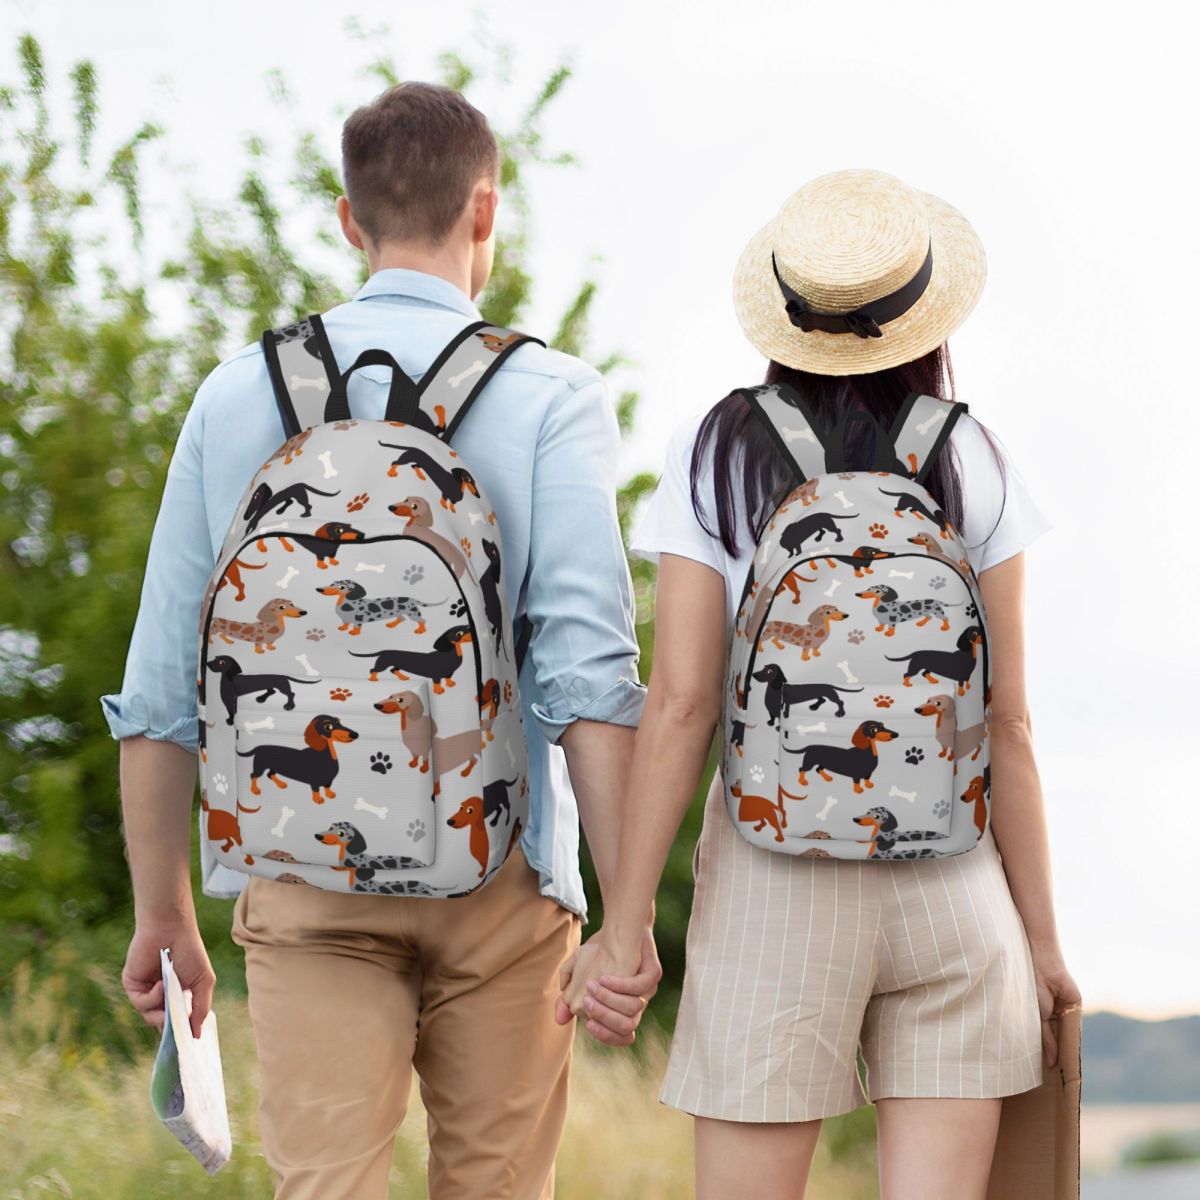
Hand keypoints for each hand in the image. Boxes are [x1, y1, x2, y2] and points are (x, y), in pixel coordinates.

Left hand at [122, 919, 214, 1039]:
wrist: (171, 929)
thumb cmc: (191, 952)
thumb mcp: (203, 982)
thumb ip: (201, 1009)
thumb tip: (197, 1035)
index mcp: (178, 995)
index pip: (177, 1021)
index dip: (180, 1032)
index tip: (187, 1044)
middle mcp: (160, 996)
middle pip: (162, 1024)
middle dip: (170, 1028)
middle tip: (178, 1030)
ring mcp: (146, 991)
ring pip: (150, 1016)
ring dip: (161, 1011)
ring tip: (171, 995)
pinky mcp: (132, 986)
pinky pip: (140, 1003)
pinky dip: (152, 998)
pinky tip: (161, 984)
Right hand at [555, 926, 661, 1046]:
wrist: (620, 926)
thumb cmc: (599, 952)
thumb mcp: (578, 973)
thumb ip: (568, 996)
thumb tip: (559, 1020)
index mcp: (622, 1009)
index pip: (620, 1036)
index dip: (606, 1036)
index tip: (588, 1025)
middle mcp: (636, 1003)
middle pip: (627, 1027)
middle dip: (605, 1018)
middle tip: (587, 1003)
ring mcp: (648, 989)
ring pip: (633, 1009)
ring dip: (610, 1000)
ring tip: (592, 985)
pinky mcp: (653, 973)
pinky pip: (640, 986)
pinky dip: (620, 984)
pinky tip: (604, 977)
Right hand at [1030, 945, 1080, 1066]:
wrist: (1042, 967)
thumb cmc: (1031, 987)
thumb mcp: (1037, 1016)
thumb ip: (1046, 1038)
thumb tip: (1051, 1062)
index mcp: (1040, 1014)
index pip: (1045, 1037)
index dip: (1046, 1052)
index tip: (1045, 1070)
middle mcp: (1053, 1014)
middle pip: (1058, 1038)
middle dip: (1058, 1054)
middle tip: (1057, 1075)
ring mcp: (1065, 1011)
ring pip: (1067, 1034)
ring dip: (1066, 1048)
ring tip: (1065, 1070)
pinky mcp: (1075, 1007)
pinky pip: (1075, 1026)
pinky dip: (1073, 1038)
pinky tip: (1071, 1052)